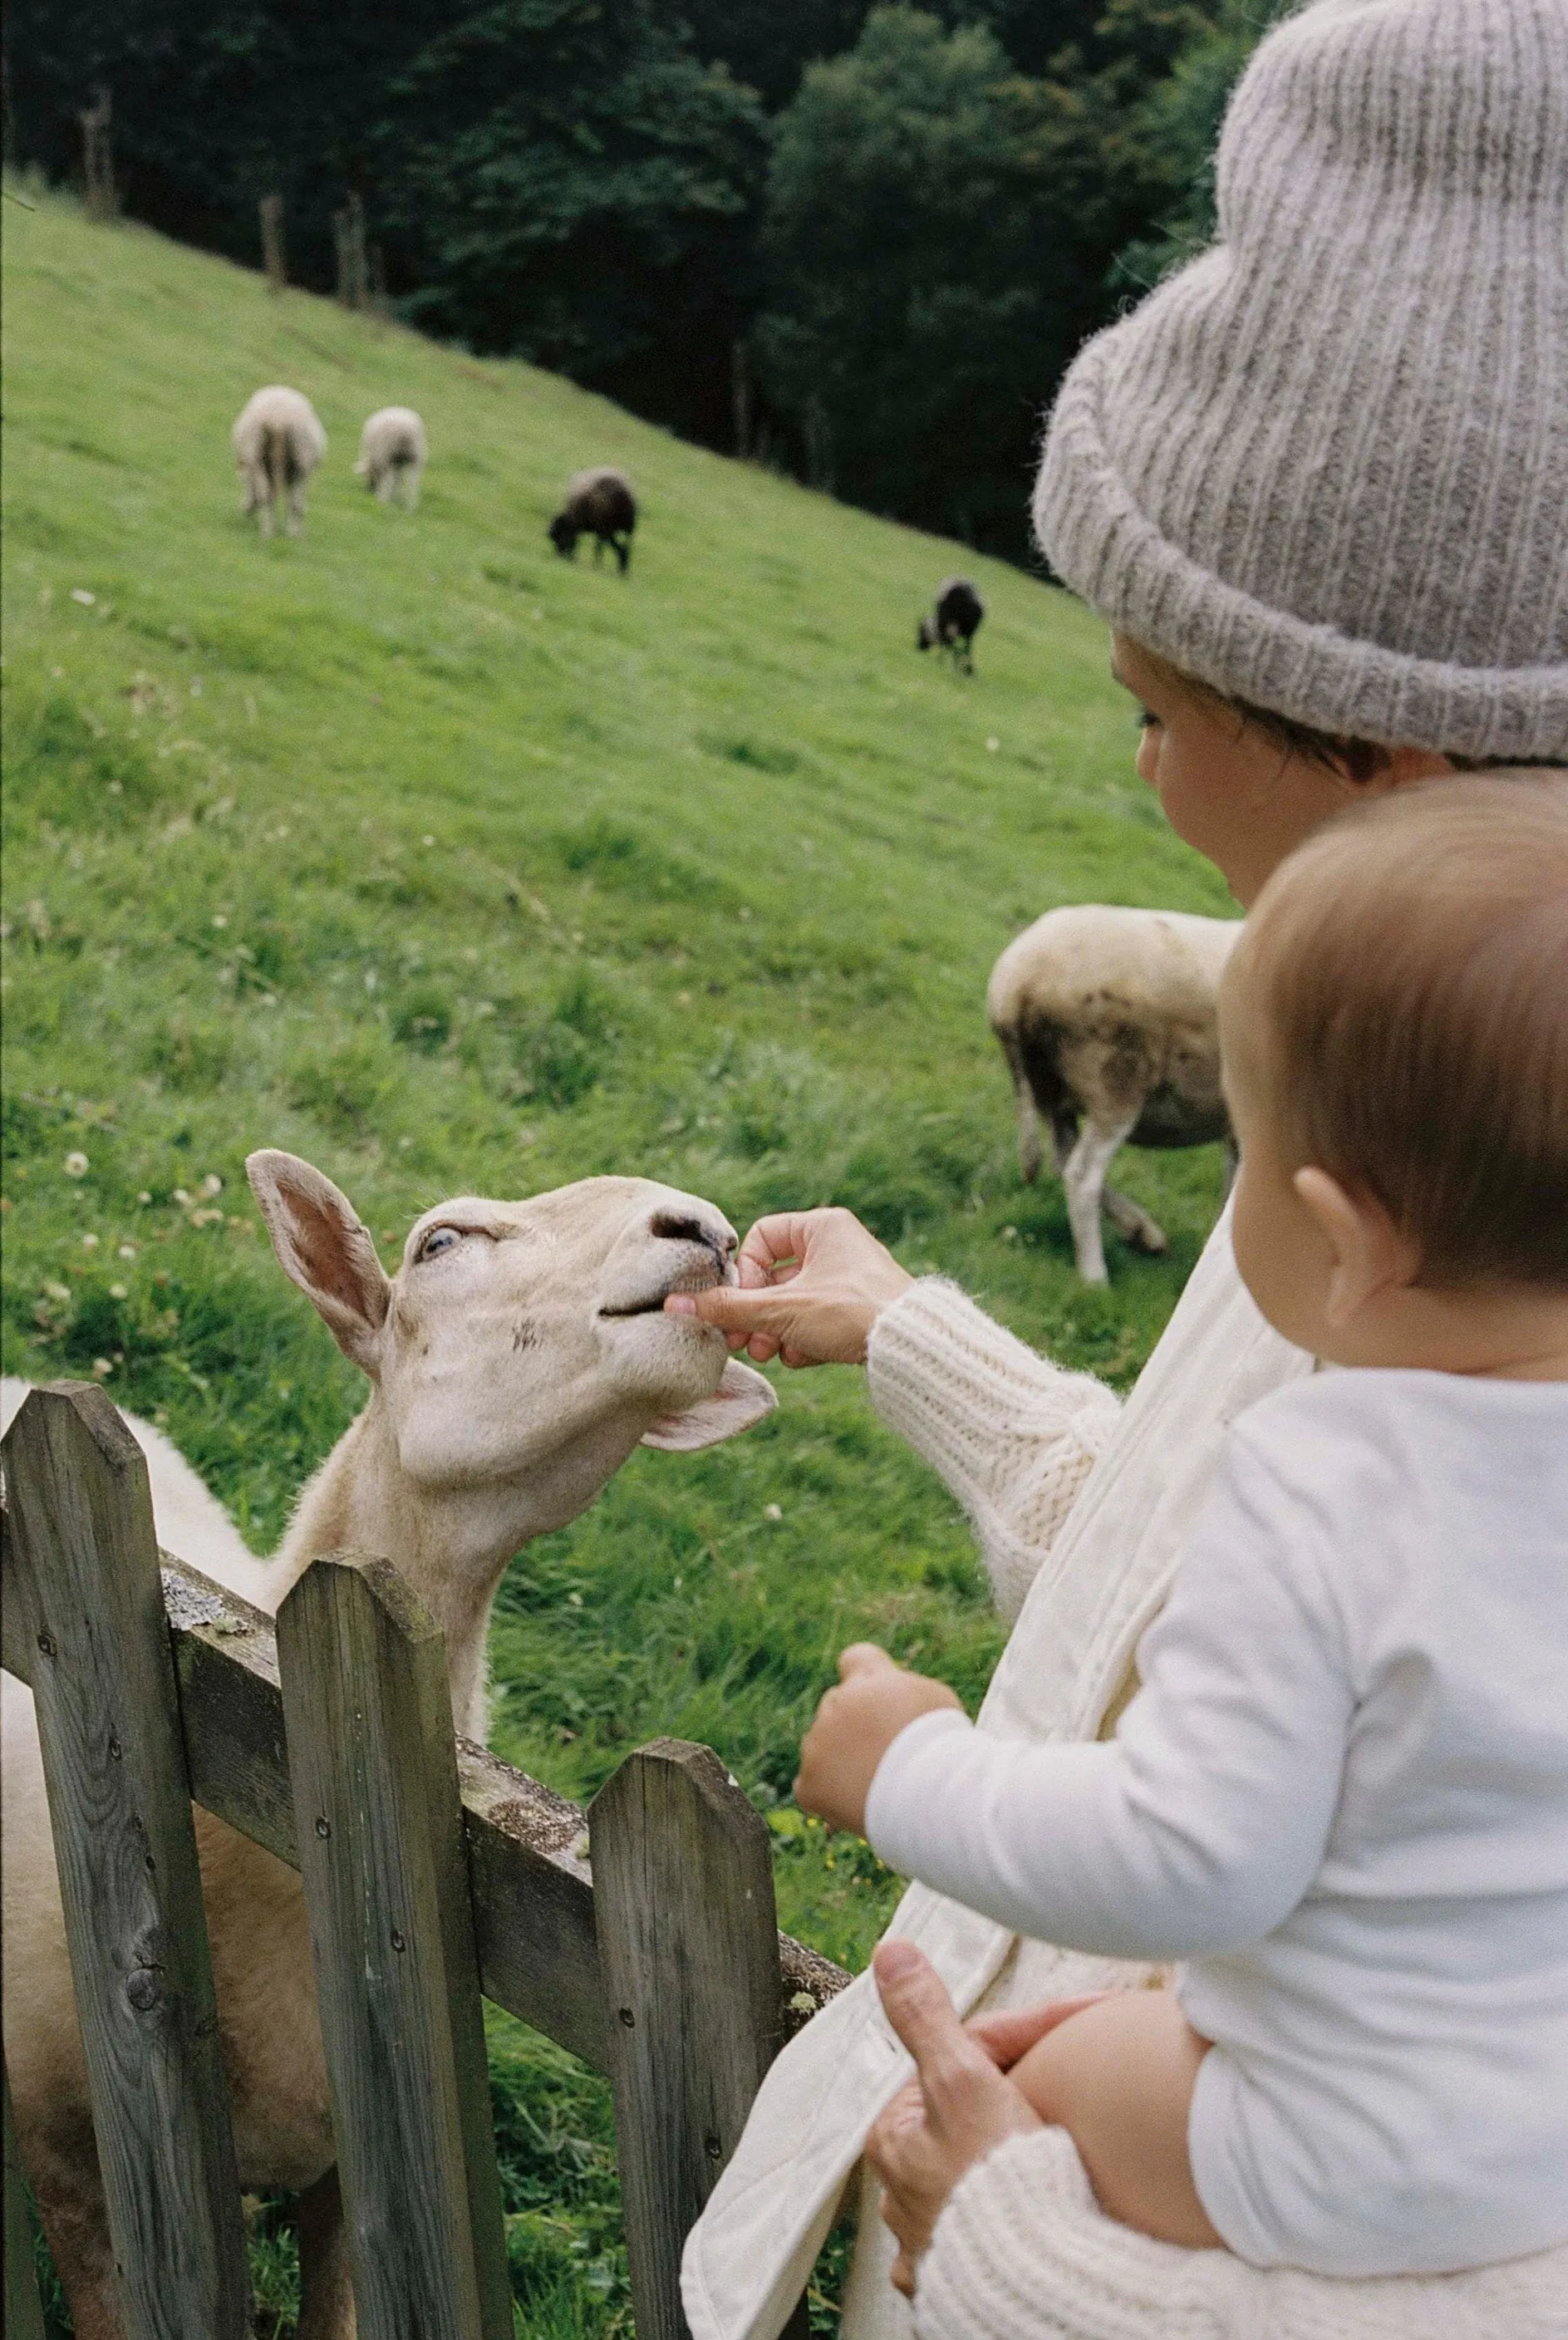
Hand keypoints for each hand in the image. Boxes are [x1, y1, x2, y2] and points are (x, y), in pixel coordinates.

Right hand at [662, 1207, 912, 1365]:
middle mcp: (837, 1246)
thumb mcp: (782, 1310)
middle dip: (756, 1314)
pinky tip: (804, 1357)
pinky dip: (804, 1340)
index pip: (762, 1238)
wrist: (912, 1347)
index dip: (746, 1275)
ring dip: (776, 1332)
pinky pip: (816, 1320)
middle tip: (744, 1342)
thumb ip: (727, 1308)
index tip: (744, 1305)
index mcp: (822, 1226)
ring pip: (793, 1303)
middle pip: (775, 1278)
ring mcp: (849, 1279)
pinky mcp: (857, 1310)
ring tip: (773, 1353)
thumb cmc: (851, 1313)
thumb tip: (673, 1304)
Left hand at [794, 1645, 962, 1835]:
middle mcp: (837, 1703)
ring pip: (821, 1746)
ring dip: (841, 1760)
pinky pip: (812, 1786)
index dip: (863, 1677)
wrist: (926, 1794)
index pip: (854, 1659)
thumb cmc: (941, 1746)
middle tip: (884, 1754)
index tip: (875, 1698)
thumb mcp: (936, 1702)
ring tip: (878, 1783)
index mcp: (868, 1677)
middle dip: (853, 1725)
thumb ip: (906, 1692)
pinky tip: (858, 1803)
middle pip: (837, 1705)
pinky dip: (830, 1796)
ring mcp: (817, 1743)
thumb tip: (893, 1700)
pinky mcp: (809, 1782)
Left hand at [866, 1941, 1043, 2295]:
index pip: (964, 2056)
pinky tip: (1034, 2201)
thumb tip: (892, 1955)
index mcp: (896, 2136)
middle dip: (1021, 2085)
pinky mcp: (969, 2272)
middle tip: (1078, 2072)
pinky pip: (989, 2225)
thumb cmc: (994, 2190)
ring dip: (1018, 2145)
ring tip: (1063, 2135)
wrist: (1032, 2283)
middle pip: (969, 2110)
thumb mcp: (960, 2081)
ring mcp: (936, 2235)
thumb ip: (927, 2016)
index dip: (1028, 2031)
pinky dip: (1014, 2205)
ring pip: (978, 2166)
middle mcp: (905, 2190)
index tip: (1083, 2018)